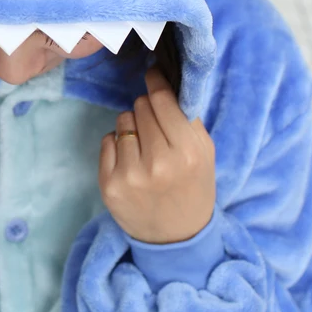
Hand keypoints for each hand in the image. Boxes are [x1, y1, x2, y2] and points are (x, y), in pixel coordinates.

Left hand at [98, 67, 215, 243]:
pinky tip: (132, 161)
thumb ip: (186, 118)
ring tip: (145, 149)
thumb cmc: (193, 186)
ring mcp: (130, 175)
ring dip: (132, 127)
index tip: (153, 74)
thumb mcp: (204, 152)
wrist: (177, 237)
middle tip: (156, 127)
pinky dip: (117, 145)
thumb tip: (162, 81)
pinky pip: (107, 140)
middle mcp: (158, 163)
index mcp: (187, 152)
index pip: (162, 101)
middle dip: (148, 110)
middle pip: (140, 106)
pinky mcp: (109, 185)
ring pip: (122, 120)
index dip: (156, 83)